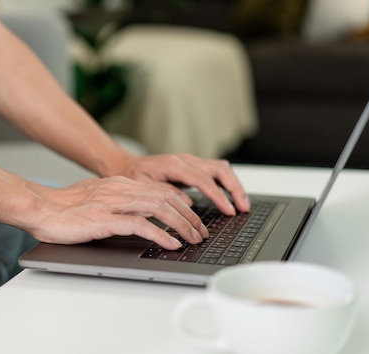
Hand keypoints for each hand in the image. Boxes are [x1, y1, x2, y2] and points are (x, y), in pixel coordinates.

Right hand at [26, 176, 209, 249]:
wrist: (39, 208)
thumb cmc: (62, 208)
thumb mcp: (94, 198)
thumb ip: (115, 202)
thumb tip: (133, 215)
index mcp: (118, 184)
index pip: (160, 189)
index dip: (181, 203)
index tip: (193, 217)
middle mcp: (119, 189)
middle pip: (165, 197)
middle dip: (189, 215)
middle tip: (201, 231)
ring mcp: (112, 203)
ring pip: (158, 208)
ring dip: (181, 225)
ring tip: (193, 238)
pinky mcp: (104, 219)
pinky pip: (141, 225)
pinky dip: (161, 235)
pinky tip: (171, 244)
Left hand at [114, 153, 250, 215]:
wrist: (125, 165)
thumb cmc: (131, 177)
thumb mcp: (142, 187)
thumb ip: (164, 194)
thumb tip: (187, 203)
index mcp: (173, 164)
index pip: (202, 178)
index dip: (217, 194)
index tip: (228, 209)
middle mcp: (185, 160)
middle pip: (218, 168)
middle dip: (234, 188)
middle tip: (243, 208)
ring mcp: (190, 161)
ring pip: (220, 168)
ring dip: (234, 186)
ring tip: (242, 205)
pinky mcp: (192, 167)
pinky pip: (215, 172)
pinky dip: (226, 184)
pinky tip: (231, 198)